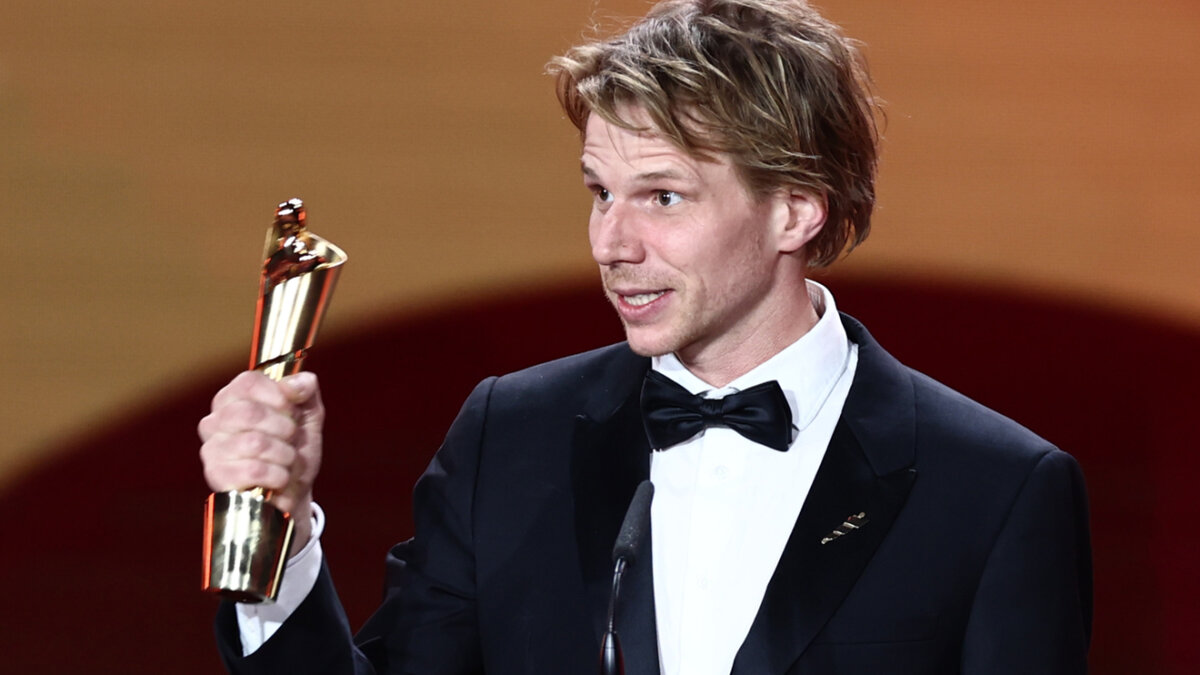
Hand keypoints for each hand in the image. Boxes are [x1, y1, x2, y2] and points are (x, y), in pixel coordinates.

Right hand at [198, 370, 323, 556]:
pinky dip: (277, 475)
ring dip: (284, 455)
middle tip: (292, 439)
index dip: (277, 396)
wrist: (294, 491)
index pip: (248, 382)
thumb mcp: (308, 414)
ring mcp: (212, 449)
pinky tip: (279, 478)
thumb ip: (305, 390)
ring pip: (255, 443)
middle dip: (284, 428)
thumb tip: (298, 383)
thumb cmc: (295, 447)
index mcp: (233, 398)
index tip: (292, 410)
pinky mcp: (216, 476)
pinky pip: (253, 470)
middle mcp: (215, 420)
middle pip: (250, 412)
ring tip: (288, 461)